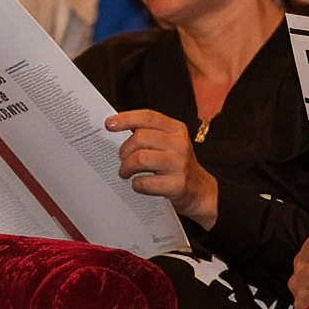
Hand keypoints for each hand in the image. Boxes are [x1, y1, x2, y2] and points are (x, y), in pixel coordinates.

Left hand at [107, 110, 218, 227]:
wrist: (200, 190)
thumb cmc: (176, 165)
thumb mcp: (169, 143)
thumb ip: (149, 133)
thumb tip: (116, 125)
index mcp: (177, 129)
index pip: (148, 117)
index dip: (126, 118)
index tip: (109, 124)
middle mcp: (180, 144)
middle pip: (140, 138)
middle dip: (124, 150)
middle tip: (122, 159)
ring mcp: (180, 164)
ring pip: (140, 159)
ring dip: (126, 167)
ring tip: (125, 172)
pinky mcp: (177, 185)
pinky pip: (144, 182)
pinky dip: (136, 184)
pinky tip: (139, 184)